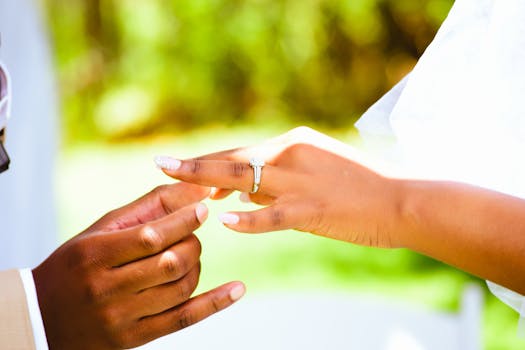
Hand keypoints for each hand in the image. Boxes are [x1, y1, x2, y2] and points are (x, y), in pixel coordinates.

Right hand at [33, 183, 244, 349]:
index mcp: (94, 254)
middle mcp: (106, 287)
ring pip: (180, 288)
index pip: (150, 236)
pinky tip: (238, 289)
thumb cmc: (79, 263)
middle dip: (192, 243)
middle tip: (191, 235)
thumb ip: (149, 206)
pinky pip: (183, 319)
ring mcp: (120, 317)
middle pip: (170, 262)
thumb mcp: (103, 229)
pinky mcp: (134, 338)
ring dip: (197, 266)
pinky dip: (215, 303)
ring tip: (190, 256)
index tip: (204, 207)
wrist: (44, 317)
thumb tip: (194, 186)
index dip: (183, 220)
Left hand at [155, 127, 403, 247]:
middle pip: (234, 159)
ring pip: (245, 179)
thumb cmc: (357, 189)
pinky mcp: (313, 208)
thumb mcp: (312, 174)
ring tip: (176, 184)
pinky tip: (224, 220)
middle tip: (161, 163)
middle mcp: (292, 154)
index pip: (241, 153)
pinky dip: (248, 218)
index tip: (182, 169)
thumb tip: (240, 191)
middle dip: (195, 164)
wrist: (399, 201)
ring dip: (207, 182)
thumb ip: (275, 182)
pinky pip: (273, 214)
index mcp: (292, 143)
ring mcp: (301, 181)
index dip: (209, 163)